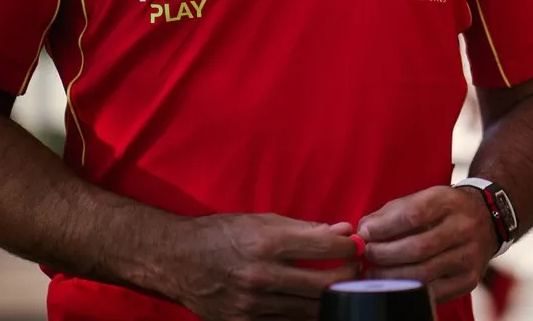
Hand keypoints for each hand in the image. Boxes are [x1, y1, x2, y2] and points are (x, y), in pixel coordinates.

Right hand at [158, 213, 361, 319]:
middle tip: (355, 269)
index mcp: (269, 243)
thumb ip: (305, 228)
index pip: (327, 247)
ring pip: (310, 309)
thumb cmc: (222, 234)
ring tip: (337, 285)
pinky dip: (304, 313)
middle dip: (348, 275)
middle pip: (325, 284)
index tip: (355, 245)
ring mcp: (253, 304)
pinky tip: (310, 302)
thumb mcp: (263, 221)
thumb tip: (342, 230)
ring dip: (330, 298)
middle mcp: (263, 276)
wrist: (177, 261)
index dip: (349, 247)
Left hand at [357, 186, 498, 302]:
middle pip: (417, 248)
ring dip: (392, 276)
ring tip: (374, 273)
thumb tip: (363, 231)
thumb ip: (392, 213)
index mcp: (449, 202)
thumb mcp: (424, 198)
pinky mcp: (469, 279)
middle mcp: (463, 228)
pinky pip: (434, 292)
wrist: (488, 219)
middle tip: (367, 256)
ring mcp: (469, 255)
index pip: (414, 215)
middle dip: (384, 254)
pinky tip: (396, 285)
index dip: (384, 227)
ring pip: (423, 273)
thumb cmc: (445, 210)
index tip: (364, 234)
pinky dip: (409, 291)